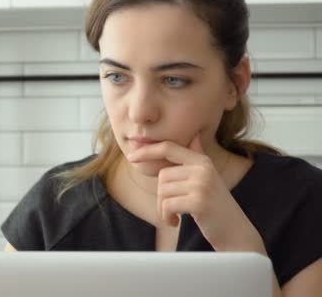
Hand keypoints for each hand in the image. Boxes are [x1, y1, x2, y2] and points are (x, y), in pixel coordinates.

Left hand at [126, 134, 264, 252]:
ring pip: (163, 192)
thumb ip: (198, 157)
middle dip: (161, 196)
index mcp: (202, 161)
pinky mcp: (199, 201)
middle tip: (171, 209)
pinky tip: (175, 222)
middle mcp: (202, 169)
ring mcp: (202, 184)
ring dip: (163, 209)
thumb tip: (195, 135)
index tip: (131, 156)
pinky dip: (166, 217)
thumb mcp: (208, 178)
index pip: (169, 148)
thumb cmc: (216, 206)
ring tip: (175, 216)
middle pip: (162, 176)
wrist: (235, 231)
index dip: (148, 150)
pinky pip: (167, 205)